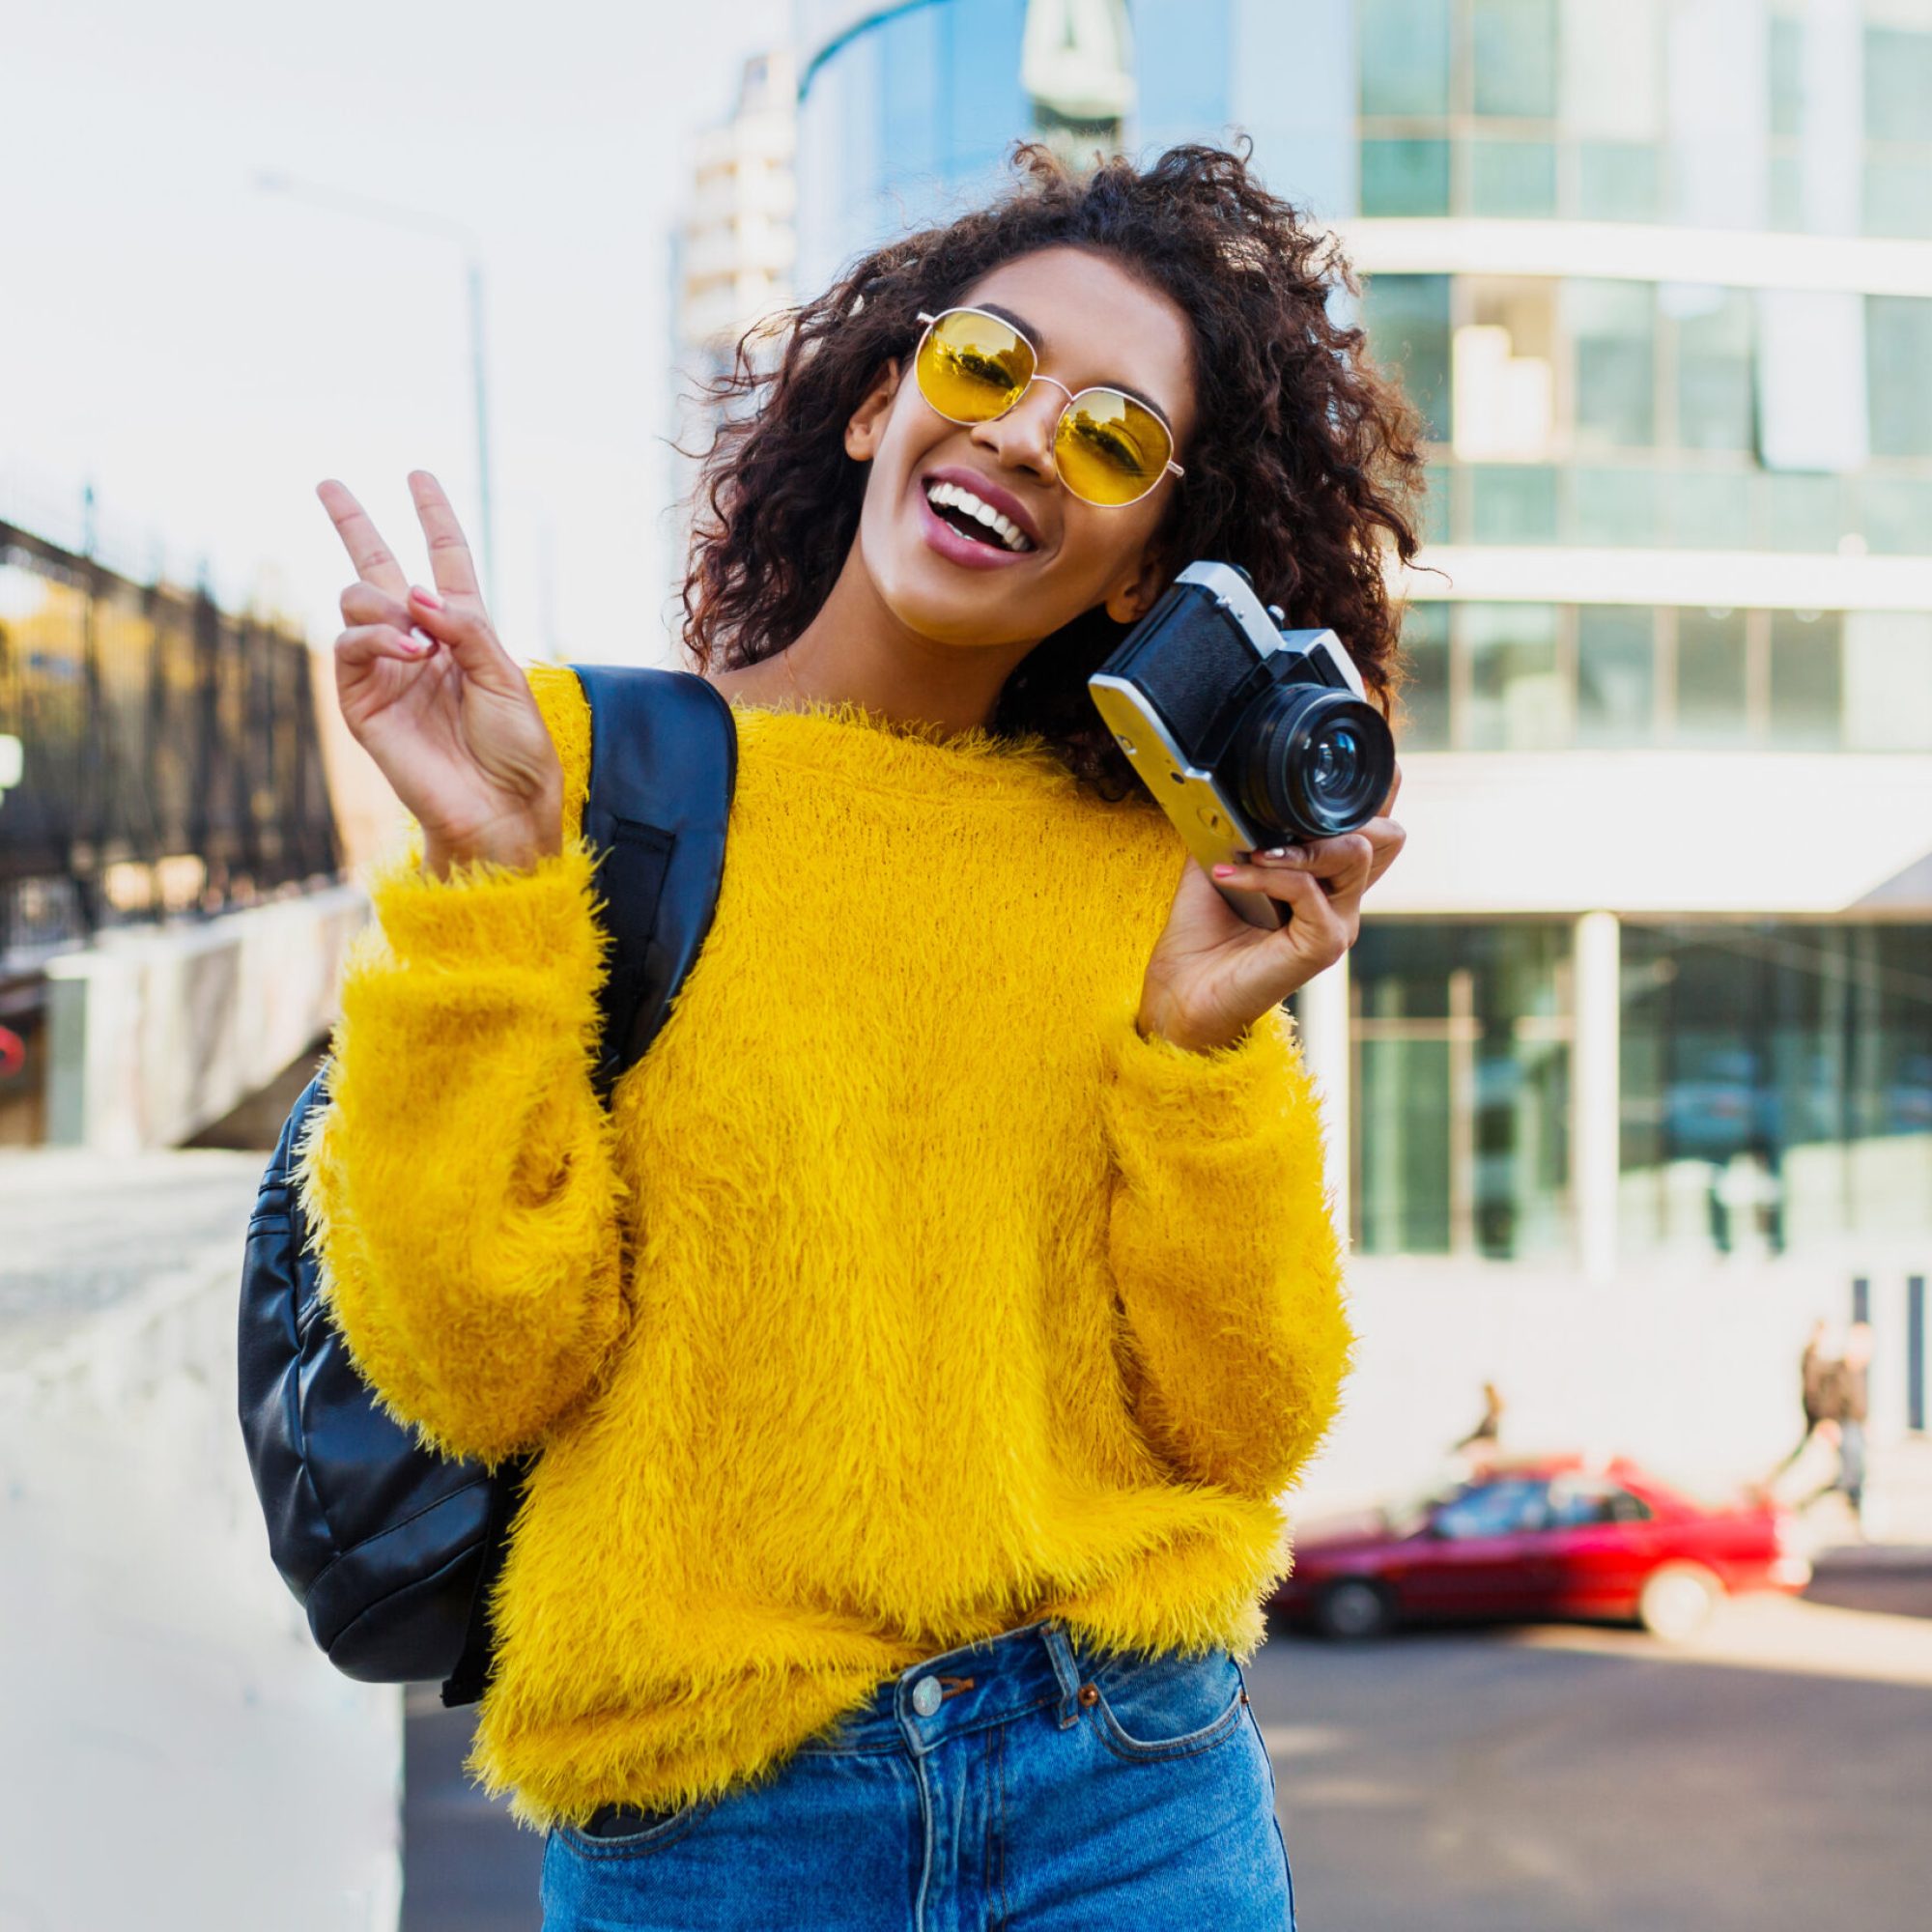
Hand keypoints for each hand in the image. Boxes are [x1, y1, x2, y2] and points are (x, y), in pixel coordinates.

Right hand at [320, 472, 561, 877]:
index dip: (433, 518)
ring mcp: (386, 670)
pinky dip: (377, 637)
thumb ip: (466, 627)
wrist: (499, 807)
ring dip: (385, 605)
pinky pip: (349, 645)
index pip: (444, 562)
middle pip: (377, 568)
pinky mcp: (362, 701)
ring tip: (420, 642)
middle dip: (353, 523)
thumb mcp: (506, 676)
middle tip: (329, 483)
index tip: (418, 475)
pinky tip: (409, 651)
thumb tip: (416, 591)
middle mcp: (421, 643)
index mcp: (464, 632)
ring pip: (358, 600)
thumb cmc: (515, 748)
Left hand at [1136, 765, 1405, 1052]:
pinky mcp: (1324, 945)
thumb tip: (1234, 779)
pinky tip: (1233, 873)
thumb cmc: (1201, 933)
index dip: (1375, 786)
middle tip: (1284, 816)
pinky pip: (1310, 889)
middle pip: (1389, 832)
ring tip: (1254, 850)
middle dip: (1343, 809)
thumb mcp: (1220, 857)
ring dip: (1301, 842)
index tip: (1334, 758)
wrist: (1183, 990)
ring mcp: (1339, 922)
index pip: (1377, 821)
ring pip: (1356, 852)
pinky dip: (1269, 873)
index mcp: (1327, 876)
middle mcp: (1343, 898)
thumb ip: (1239, 821)